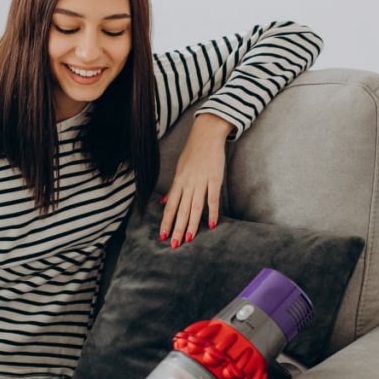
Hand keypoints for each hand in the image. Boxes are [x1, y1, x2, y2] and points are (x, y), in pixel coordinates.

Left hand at [159, 113, 232, 247]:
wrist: (206, 134)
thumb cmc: (193, 152)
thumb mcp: (179, 169)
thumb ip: (173, 188)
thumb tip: (163, 202)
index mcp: (178, 181)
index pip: (170, 205)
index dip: (166, 221)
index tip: (163, 235)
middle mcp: (187, 183)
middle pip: (181, 210)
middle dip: (177, 228)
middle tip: (174, 244)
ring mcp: (201, 181)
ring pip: (195, 207)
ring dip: (192, 224)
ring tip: (189, 239)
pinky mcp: (215, 178)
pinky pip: (213, 198)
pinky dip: (212, 212)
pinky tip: (212, 224)